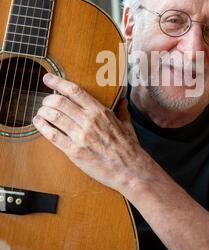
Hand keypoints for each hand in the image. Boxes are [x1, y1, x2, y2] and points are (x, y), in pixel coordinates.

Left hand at [33, 74, 153, 195]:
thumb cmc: (129, 148)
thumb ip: (122, 111)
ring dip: (43, 111)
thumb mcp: (127, 125)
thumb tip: (123, 100)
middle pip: (60, 102)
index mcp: (100, 112)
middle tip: (45, 100)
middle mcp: (89, 121)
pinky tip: (38, 123)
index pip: (75, 91)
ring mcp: (81, 136)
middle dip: (48, 99)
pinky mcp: (74, 151)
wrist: (130, 170)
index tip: (48, 78)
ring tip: (41, 111)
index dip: (58, 82)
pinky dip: (43, 127)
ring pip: (54, 117)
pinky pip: (53, 136)